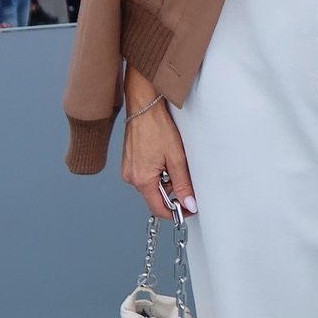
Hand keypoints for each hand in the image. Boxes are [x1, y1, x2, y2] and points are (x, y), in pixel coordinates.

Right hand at [121, 98, 197, 217]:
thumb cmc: (156, 126)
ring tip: (170, 158)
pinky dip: (156, 170)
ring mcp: (128, 169)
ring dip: (164, 178)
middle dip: (171, 190)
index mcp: (141, 179)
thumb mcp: (176, 158)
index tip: (188, 208)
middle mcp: (131, 177)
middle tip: (182, 171)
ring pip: (151, 185)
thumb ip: (183, 184)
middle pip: (155, 196)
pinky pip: (145, 174)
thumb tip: (189, 203)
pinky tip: (161, 155)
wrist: (144, 105)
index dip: (175, 211)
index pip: (158, 208)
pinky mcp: (129, 162)